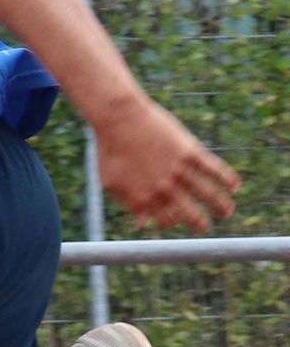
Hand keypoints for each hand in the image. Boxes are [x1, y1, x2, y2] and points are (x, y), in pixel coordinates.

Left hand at [94, 98, 238, 232]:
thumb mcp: (111, 181)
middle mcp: (164, 188)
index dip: (172, 223)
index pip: (166, 220)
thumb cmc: (109, 149)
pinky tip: (236, 186)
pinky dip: (228, 178)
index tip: (176, 221)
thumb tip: (140, 225)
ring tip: (228, 212)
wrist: (118, 118)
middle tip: (204, 228)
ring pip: (208, 194)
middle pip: (189, 213)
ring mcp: (179, 170)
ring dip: (221, 206)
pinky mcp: (190, 152)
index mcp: (144, 197)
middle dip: (199, 224)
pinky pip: (214, 169)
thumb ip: (127, 203)